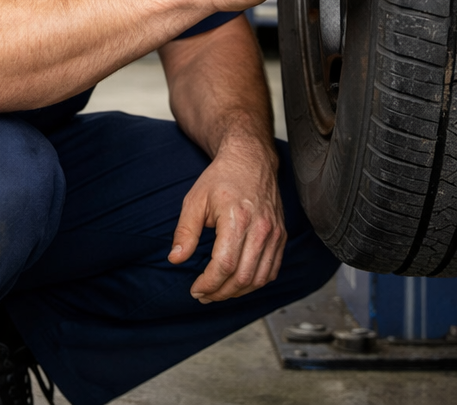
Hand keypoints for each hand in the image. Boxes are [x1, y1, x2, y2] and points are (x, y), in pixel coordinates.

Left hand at [168, 138, 285, 303]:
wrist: (250, 159)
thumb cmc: (221, 178)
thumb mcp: (195, 200)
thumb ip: (185, 232)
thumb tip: (175, 259)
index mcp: (237, 218)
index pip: (224, 264)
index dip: (209, 283)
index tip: (196, 290)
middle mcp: (260, 228)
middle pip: (243, 277)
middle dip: (221, 293)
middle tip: (204, 295)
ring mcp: (274, 233)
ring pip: (260, 278)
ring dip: (238, 292)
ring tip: (218, 292)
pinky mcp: (281, 236)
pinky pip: (272, 270)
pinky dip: (256, 283)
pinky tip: (239, 283)